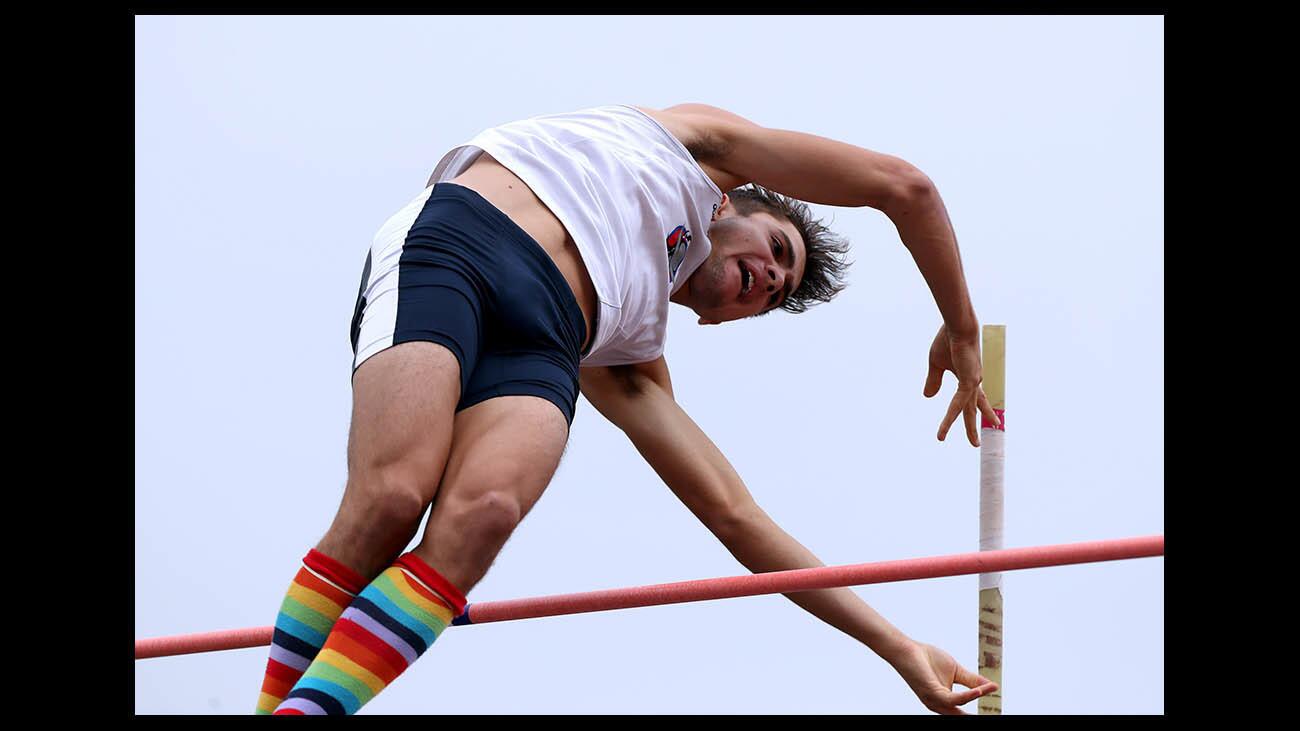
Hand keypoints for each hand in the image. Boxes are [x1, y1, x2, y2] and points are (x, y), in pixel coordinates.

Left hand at [888, 639, 997, 714]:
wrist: (908, 650)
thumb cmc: (928, 659)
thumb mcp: (956, 671)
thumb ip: (973, 681)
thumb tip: (993, 687)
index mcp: (944, 701)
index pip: (964, 712)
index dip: (979, 712)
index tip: (995, 710)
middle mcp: (939, 705)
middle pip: (962, 716)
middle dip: (978, 716)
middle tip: (997, 713)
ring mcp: (935, 701)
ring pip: (960, 708)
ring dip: (977, 699)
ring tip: (992, 692)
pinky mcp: (932, 693)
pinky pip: (953, 699)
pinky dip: (968, 696)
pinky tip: (979, 691)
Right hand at [922, 323, 1000, 445]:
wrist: (956, 327)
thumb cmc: (947, 340)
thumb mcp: (936, 364)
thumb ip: (933, 381)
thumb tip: (928, 397)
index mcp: (967, 377)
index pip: (970, 398)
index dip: (975, 409)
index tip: (982, 419)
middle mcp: (973, 381)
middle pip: (973, 408)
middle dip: (974, 425)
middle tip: (977, 443)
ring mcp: (973, 383)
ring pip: (967, 411)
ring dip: (969, 429)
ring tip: (974, 444)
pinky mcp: (969, 382)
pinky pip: (957, 405)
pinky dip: (949, 418)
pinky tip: (943, 429)